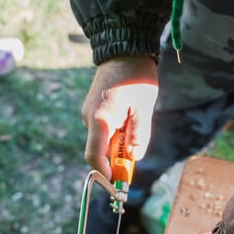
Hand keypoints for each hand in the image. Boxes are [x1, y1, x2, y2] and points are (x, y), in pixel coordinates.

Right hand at [80, 56, 158, 177]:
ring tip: (135, 124)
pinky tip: (128, 119)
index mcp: (101, 121)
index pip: (95, 158)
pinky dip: (114, 135)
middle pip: (99, 153)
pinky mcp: (92, 109)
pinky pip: (102, 131)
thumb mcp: (144, 108)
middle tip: (135, 158)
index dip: (105, 175)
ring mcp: (88, 114)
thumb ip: (138, 135)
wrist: (123, 49)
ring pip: (101, 141)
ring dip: (117, 145)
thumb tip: (133, 158)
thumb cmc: (137, 77)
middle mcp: (89, 119)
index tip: (118, 184)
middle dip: (115, 161)